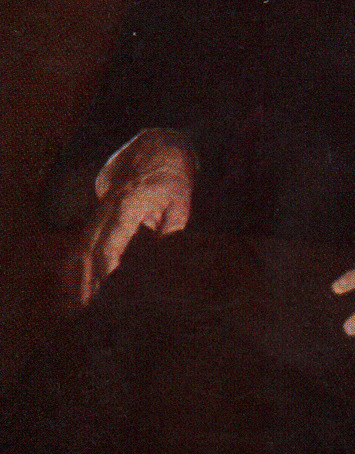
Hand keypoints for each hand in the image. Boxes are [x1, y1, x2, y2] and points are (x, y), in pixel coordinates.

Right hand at [64, 130, 196, 308]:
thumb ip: (171, 228)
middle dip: (85, 280)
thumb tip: (164, 258)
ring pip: (83, 243)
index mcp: (130, 204)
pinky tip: (74, 282)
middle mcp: (110, 205)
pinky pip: (86, 235)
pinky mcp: (100, 204)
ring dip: (78, 273)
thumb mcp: (181, 200)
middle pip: (90, 248)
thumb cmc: (175, 174)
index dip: (104, 269)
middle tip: (85, 311)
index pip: (111, 243)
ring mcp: (102, 203)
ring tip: (76, 305)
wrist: (160, 142)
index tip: (103, 293)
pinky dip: (79, 259)